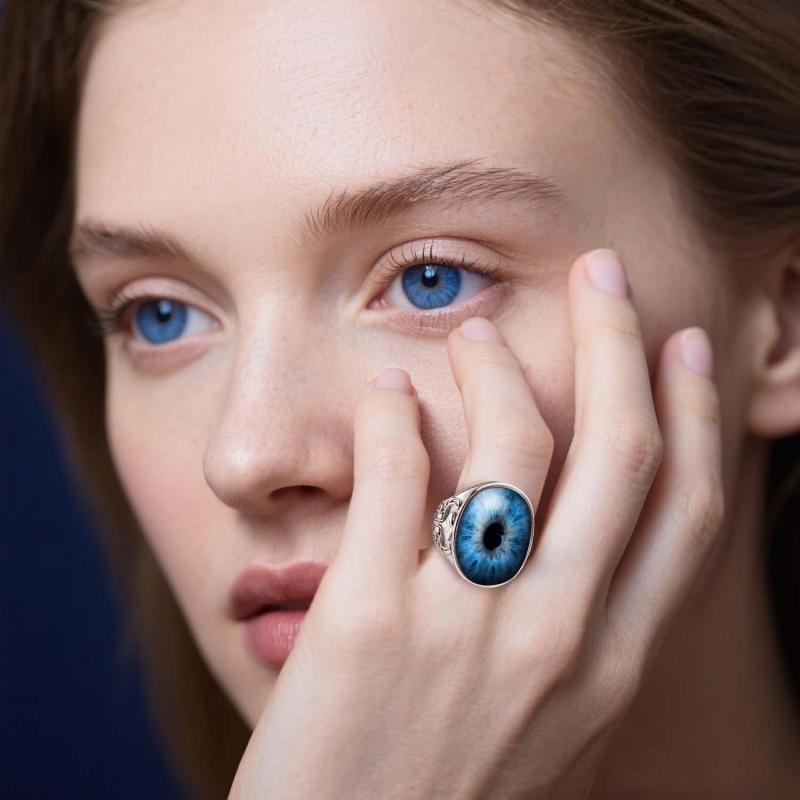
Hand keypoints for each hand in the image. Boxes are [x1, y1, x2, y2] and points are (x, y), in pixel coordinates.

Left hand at [228, 248, 724, 799]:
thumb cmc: (447, 798)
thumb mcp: (550, 734)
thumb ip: (579, 648)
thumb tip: (586, 558)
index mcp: (610, 665)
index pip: (682, 511)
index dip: (692, 416)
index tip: (680, 347)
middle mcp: (559, 638)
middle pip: (618, 452)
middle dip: (618, 344)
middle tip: (601, 275)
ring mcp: (467, 630)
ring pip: (511, 446)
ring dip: (495, 366)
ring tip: (469, 333)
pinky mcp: (371, 623)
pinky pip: (397, 477)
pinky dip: (393, 417)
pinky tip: (385, 392)